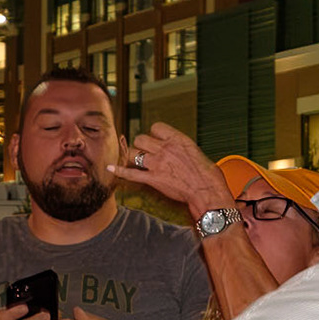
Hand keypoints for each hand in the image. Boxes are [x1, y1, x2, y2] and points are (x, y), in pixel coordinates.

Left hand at [108, 122, 229, 219]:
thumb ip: (181, 149)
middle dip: (142, 144)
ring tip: (137, 161)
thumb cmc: (207, 174)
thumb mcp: (196, 153)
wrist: (207, 191)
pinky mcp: (152, 179)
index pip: (156, 127)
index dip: (155, 133)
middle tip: (146, 151)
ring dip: (134, 156)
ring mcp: (156, 164)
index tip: (157, 139)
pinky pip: (130, 173)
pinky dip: (119, 170)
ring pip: (133, 153)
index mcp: (177, 140)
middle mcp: (164, 149)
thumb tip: (175, 151)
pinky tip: (111, 167)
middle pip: (141, 139)